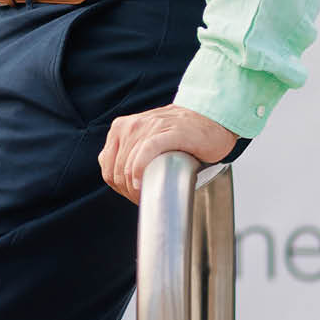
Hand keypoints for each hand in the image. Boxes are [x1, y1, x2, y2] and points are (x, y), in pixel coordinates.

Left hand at [98, 104, 236, 203]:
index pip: (107, 165)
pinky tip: (142, 182)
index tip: (134, 195)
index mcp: (121, 128)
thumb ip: (128, 153)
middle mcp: (131, 125)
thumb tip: (117, 180)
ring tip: (149, 196)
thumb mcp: (145, 139)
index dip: (118, 186)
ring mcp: (150, 127)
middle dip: (128, 190)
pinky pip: (146, 151)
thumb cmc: (180, 134)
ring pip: (128, 163)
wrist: (212, 120)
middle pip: (117, 169)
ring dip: (135, 187)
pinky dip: (140, 169)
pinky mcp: (169, 131)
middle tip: (145, 200)